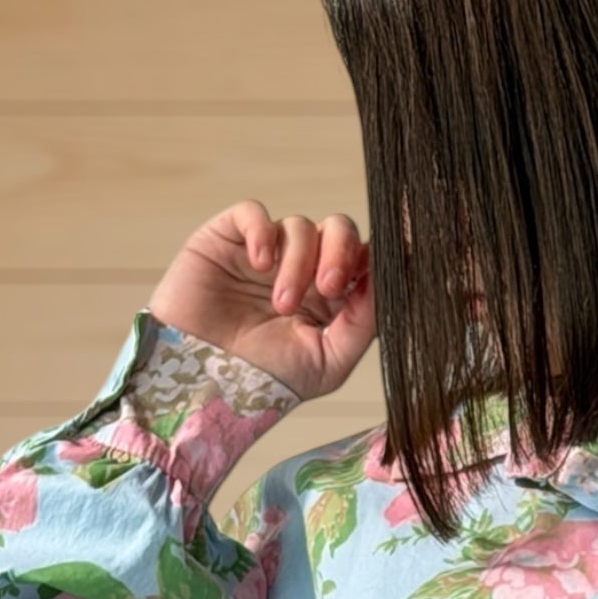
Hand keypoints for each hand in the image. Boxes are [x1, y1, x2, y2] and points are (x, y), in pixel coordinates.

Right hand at [146, 200, 374, 402]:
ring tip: (281, 306)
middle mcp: (303, 270)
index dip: (379, 253)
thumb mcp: (329, 362)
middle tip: (329, 286)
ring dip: (297, 263)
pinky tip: (260, 265)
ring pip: (300, 226)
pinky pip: (254, 213)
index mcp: (331, 298)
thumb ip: (364, 322)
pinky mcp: (228, 240)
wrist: (204, 385)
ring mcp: (266, 253)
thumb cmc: (264, 381)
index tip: (394, 256)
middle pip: (340, 230)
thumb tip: (387, 280)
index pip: (364, 259)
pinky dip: (263, 232)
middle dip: (341, 252)